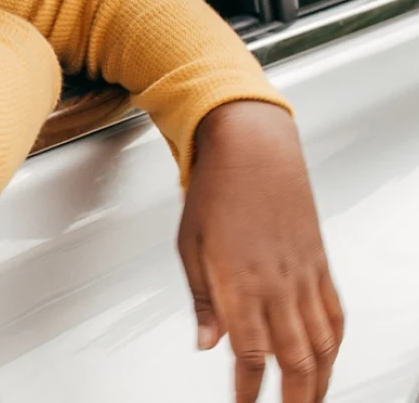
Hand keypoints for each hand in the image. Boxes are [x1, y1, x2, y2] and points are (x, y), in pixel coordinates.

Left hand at [179, 101, 343, 402]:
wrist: (252, 147)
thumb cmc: (216, 188)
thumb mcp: (189, 243)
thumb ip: (202, 299)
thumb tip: (207, 342)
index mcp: (239, 281)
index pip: (249, 354)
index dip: (248, 390)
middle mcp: (277, 283)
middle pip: (294, 360)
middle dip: (293, 399)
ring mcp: (303, 275)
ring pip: (322, 345)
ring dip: (318, 381)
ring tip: (308, 401)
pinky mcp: (319, 264)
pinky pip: (335, 315)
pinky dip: (334, 344)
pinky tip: (328, 358)